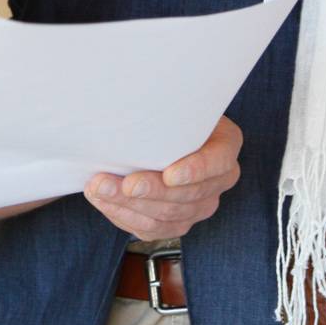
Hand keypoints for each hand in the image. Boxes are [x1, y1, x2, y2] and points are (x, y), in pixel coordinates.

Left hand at [84, 116, 242, 239]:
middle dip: (150, 190)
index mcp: (225, 144)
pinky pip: (154, 229)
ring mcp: (201, 205)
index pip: (217, 161)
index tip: (169, 174)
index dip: (195, 171)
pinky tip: (104, 202)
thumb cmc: (166, 111)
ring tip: (99, 189)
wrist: (160, 131)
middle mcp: (219, 179)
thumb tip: (134, 95)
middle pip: (188, 194)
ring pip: (167, 215)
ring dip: (129, 204)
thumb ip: (164, 107)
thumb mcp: (174, 101)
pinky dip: (125, 216)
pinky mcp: (179, 222)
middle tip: (121, 183)